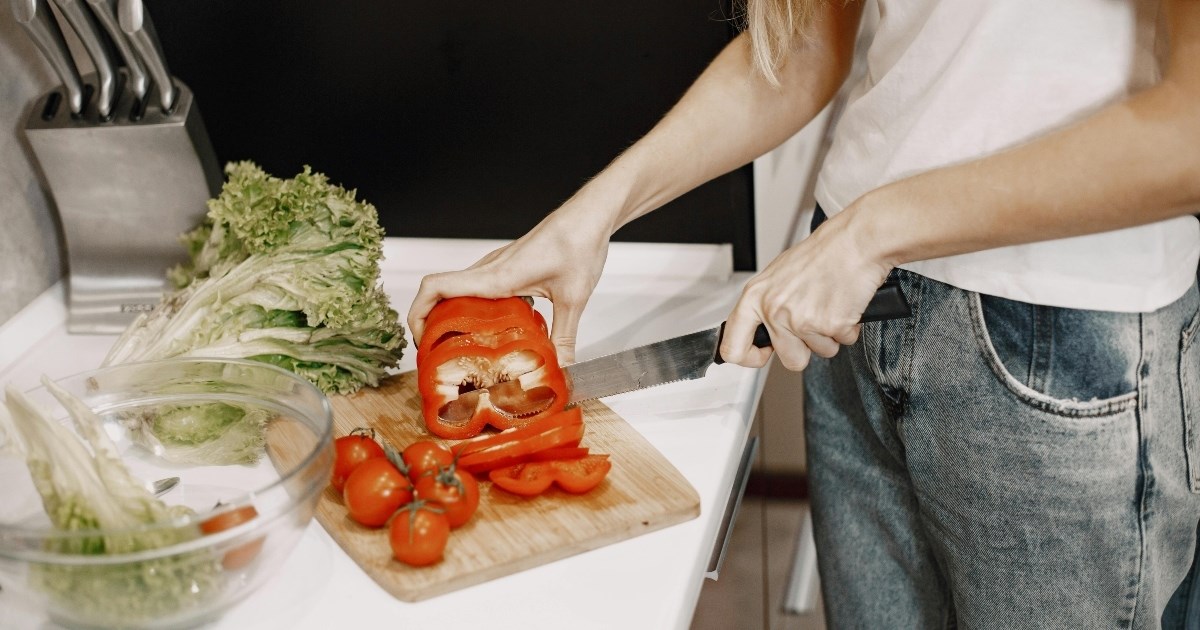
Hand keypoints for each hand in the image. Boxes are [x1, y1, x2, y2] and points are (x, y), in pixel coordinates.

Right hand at [407, 204, 610, 363]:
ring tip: (458, 346)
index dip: (417, 314)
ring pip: (456, 288)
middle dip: (429, 322)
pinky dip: (469, 306)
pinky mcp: (508, 265)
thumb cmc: (579, 244)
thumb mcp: (573, 298)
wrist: (589, 215)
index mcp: (496, 277)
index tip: (422, 342)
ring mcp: (496, 265)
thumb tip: (560, 366)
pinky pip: (476, 286)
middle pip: (438, 291)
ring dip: (448, 313)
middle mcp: (489, 269)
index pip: (436, 287)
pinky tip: (490, 328)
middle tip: (438, 353)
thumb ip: (564, 335)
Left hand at [718, 207, 891, 370]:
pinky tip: (844, 303)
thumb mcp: (777, 276)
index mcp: (755, 298)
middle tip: (813, 323)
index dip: (750, 358)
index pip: (733, 347)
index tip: (764, 353)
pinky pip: (843, 341)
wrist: (854, 242)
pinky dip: (848, 327)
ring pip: (821, 352)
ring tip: (830, 304)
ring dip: (829, 335)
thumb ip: (766, 305)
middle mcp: (774, 311)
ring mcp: (801, 320)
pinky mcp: (830, 324)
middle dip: (807, 349)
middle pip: (790, 360)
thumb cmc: (821, 254)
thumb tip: (763, 330)